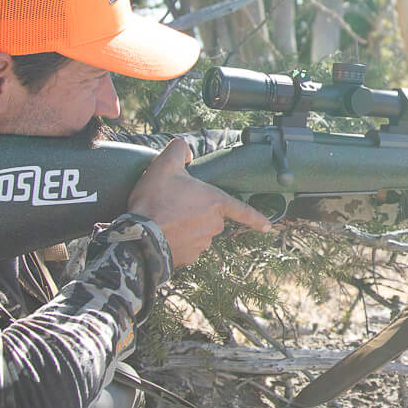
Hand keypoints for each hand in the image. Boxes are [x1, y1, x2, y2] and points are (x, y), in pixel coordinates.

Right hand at [128, 139, 273, 267]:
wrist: (140, 236)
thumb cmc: (155, 200)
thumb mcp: (165, 164)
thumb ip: (178, 149)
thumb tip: (185, 150)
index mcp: (215, 202)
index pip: (242, 210)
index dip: (256, 218)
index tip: (267, 226)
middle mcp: (213, 225)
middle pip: (210, 217)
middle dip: (195, 211)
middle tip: (173, 204)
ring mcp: (202, 244)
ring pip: (197, 232)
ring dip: (185, 226)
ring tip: (163, 219)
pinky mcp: (188, 258)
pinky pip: (185, 247)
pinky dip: (176, 241)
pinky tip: (162, 233)